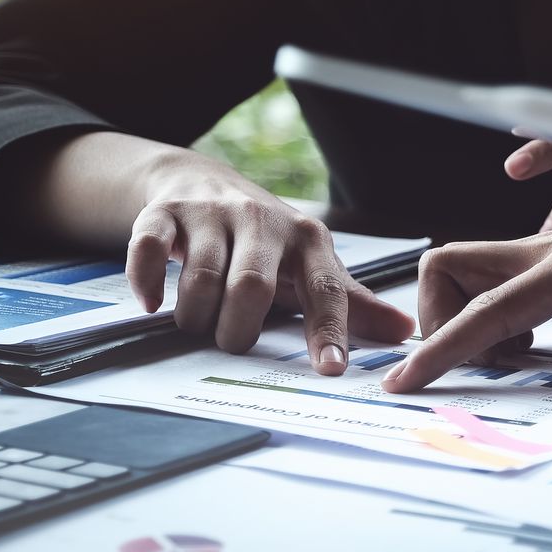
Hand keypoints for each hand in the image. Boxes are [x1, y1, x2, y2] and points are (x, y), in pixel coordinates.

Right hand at [128, 151, 414, 371]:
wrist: (203, 182)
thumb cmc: (268, 241)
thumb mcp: (312, 266)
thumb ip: (352, 303)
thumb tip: (405, 331)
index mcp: (309, 240)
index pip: (325, 290)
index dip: (329, 331)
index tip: (331, 370)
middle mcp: (263, 221)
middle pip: (252, 286)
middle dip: (238, 328)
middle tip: (231, 343)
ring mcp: (212, 214)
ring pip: (202, 275)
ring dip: (196, 315)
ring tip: (199, 324)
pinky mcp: (166, 212)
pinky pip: (149, 247)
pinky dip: (147, 281)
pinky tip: (152, 302)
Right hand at [381, 190, 551, 406]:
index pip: (492, 306)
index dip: (445, 347)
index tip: (405, 384)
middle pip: (454, 267)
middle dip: (437, 322)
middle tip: (468, 375)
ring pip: (471, 270)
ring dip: (464, 318)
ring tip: (512, 364)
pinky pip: (500, 283)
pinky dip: (492, 315)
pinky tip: (531, 347)